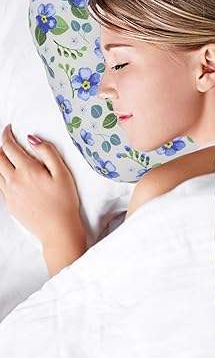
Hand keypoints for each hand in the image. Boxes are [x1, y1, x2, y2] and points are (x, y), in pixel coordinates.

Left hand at [0, 123, 81, 246]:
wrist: (57, 229)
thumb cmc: (65, 201)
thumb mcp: (62, 173)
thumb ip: (47, 152)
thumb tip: (32, 138)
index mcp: (27, 170)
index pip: (9, 147)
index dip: (7, 135)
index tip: (9, 129)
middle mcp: (13, 180)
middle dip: (1, 146)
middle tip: (7, 141)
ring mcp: (9, 193)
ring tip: (7, 157)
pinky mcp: (10, 204)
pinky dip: (1, 175)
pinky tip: (10, 175)